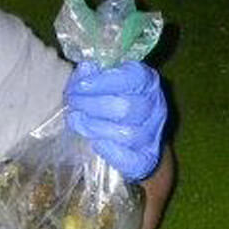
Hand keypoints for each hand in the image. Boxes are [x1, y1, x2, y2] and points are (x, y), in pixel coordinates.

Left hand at [64, 60, 166, 181]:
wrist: (131, 136)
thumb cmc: (113, 100)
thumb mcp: (105, 82)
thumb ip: (94, 74)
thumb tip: (85, 69)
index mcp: (148, 81)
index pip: (132, 78)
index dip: (103, 82)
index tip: (80, 85)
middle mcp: (156, 106)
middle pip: (126, 107)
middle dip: (92, 105)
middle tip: (72, 102)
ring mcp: (153, 134)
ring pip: (127, 134)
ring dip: (95, 127)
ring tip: (77, 120)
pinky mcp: (147, 159)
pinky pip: (131, 159)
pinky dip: (109, 151)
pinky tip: (95, 142)